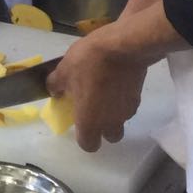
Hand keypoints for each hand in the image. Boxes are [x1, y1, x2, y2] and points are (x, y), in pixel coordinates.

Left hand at [47, 0, 167, 150]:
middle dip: (101, 128)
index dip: (83, 138)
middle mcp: (111, 121)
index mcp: (90, 121)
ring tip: (102, 91)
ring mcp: (127, 110)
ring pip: (120, 120)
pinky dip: (120, 99)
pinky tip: (113, 82)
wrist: (122, 47)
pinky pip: (127, 105)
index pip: (89, 145)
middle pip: (109, 136)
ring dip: (112, 113)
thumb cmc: (88, 63)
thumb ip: (55, 86)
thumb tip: (55, 91)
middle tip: (91, 109)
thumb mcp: (62, 71)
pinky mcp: (138, 97)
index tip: (78, 123)